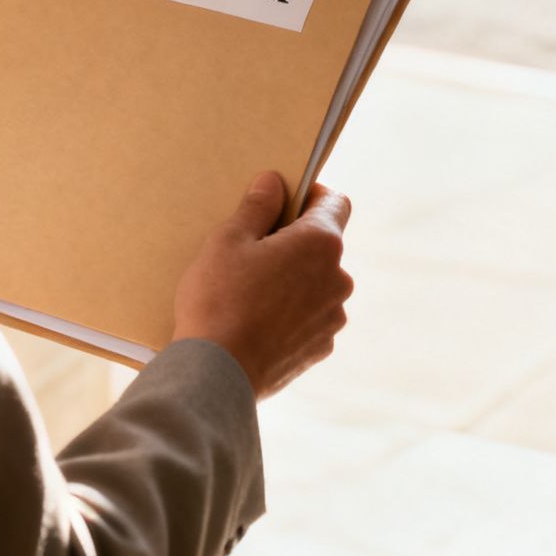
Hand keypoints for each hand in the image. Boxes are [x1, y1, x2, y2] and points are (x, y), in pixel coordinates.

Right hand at [170, 171, 353, 399]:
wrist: (216, 374)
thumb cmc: (219, 300)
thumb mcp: (227, 240)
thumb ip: (257, 206)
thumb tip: (274, 181)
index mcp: (321, 244)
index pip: (336, 202)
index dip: (311, 195)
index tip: (284, 201)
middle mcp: (338, 279)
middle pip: (324, 245)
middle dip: (294, 242)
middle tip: (253, 250)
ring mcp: (332, 318)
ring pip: (317, 283)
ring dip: (294, 280)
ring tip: (250, 292)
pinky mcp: (319, 348)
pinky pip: (310, 317)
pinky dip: (291, 314)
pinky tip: (256, 321)